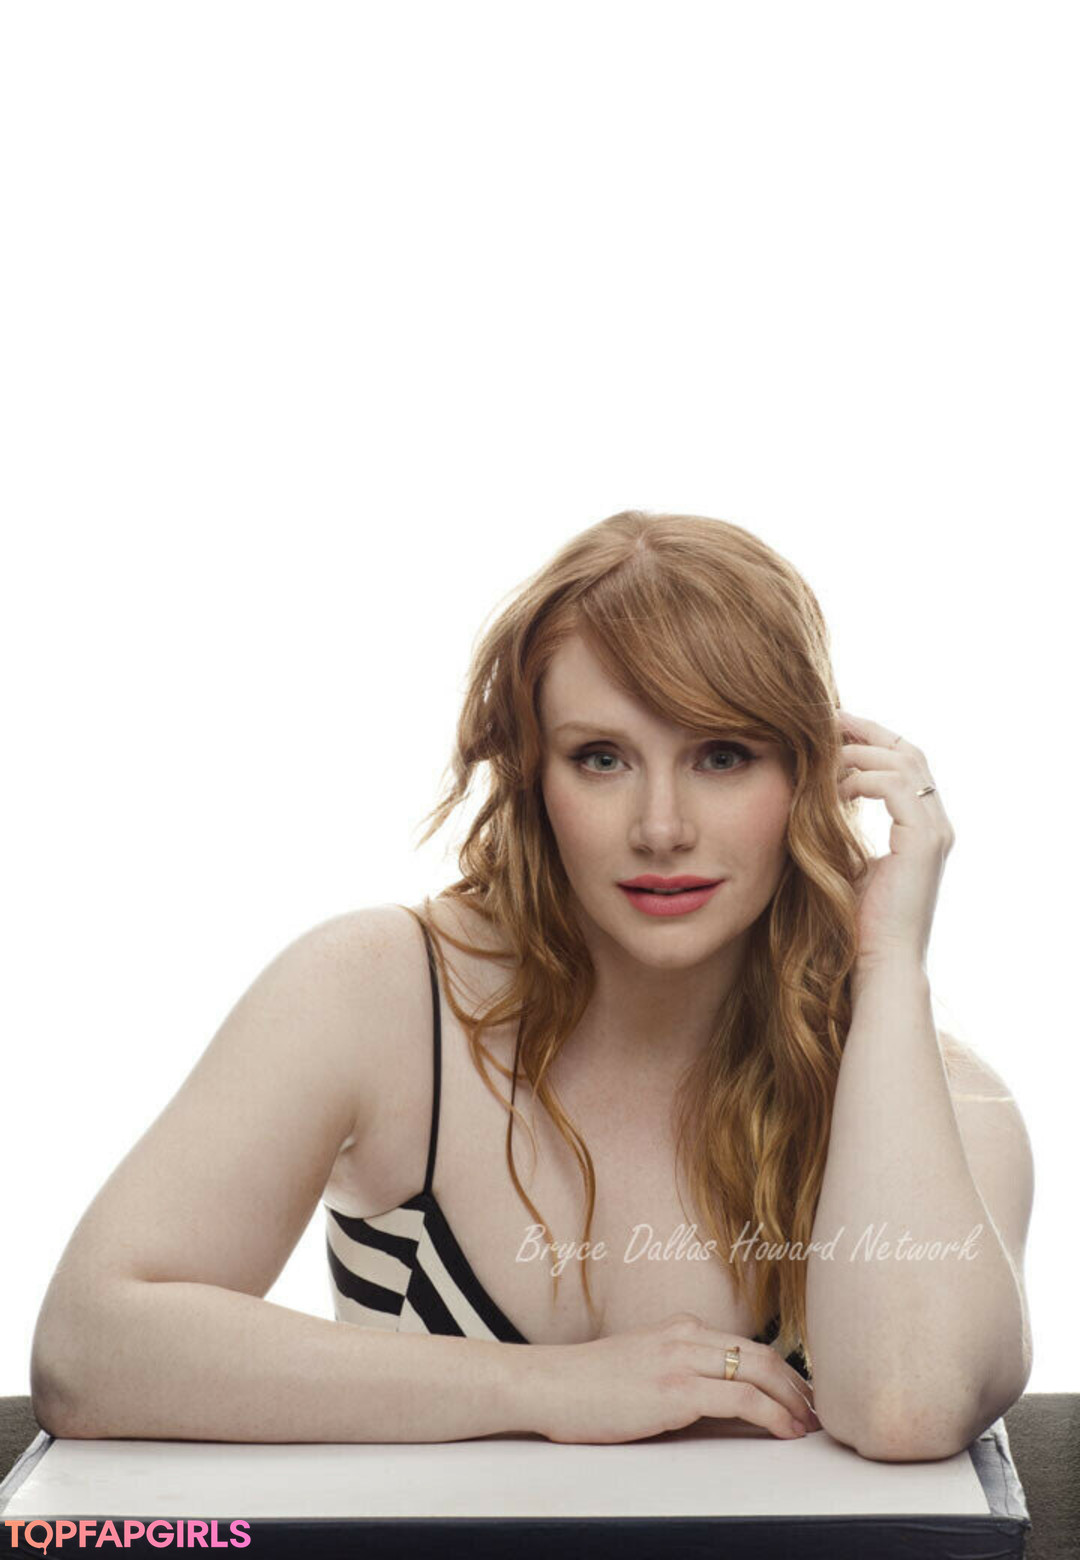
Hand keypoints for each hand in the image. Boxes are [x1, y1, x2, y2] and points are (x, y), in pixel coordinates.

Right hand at [529, 1312, 819, 1444]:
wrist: (548, 1385)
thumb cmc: (587, 1387)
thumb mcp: (643, 1372)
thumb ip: (685, 1380)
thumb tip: (731, 1410)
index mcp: (679, 1329)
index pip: (746, 1345)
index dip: (782, 1371)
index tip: (800, 1395)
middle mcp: (686, 1335)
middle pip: (762, 1353)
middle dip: (797, 1384)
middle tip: (817, 1411)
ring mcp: (681, 1358)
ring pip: (760, 1370)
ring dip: (793, 1400)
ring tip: (809, 1425)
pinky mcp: (675, 1388)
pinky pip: (741, 1397)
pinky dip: (772, 1414)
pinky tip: (784, 1431)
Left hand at [836, 709, 955, 971]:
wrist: (879, 962)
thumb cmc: (856, 920)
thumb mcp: (846, 860)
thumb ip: (840, 826)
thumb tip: (811, 796)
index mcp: (922, 826)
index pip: (904, 763)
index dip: (871, 739)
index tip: (832, 724)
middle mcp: (937, 823)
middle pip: (909, 752)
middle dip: (867, 731)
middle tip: (827, 717)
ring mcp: (935, 831)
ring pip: (904, 763)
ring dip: (859, 753)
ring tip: (822, 756)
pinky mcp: (924, 842)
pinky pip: (894, 787)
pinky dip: (861, 779)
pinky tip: (832, 789)